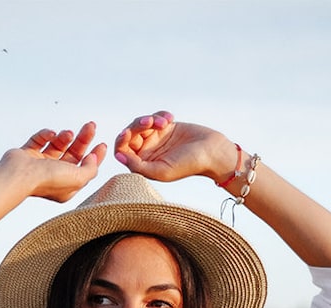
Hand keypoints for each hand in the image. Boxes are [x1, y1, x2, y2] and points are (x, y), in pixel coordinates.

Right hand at [5, 122, 106, 202]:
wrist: (20, 175)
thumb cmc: (48, 180)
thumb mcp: (78, 178)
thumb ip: (90, 169)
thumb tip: (94, 158)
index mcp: (66, 186)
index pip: (84, 169)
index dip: (95, 156)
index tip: (102, 144)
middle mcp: (54, 176)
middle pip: (73, 154)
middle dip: (83, 139)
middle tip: (91, 126)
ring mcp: (40, 164)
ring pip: (57, 145)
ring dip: (65, 136)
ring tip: (68, 133)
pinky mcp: (28, 154)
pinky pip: (39, 140)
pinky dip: (46, 134)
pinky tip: (51, 134)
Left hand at [114, 111, 235, 183]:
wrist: (211, 151)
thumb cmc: (188, 165)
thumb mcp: (161, 170)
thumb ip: (138, 166)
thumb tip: (118, 156)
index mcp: (143, 165)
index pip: (122, 151)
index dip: (122, 140)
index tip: (128, 132)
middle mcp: (147, 152)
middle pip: (129, 134)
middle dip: (137, 125)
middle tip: (151, 121)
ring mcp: (156, 138)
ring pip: (141, 123)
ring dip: (151, 118)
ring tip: (165, 122)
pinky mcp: (165, 127)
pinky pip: (155, 115)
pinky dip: (162, 114)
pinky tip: (172, 119)